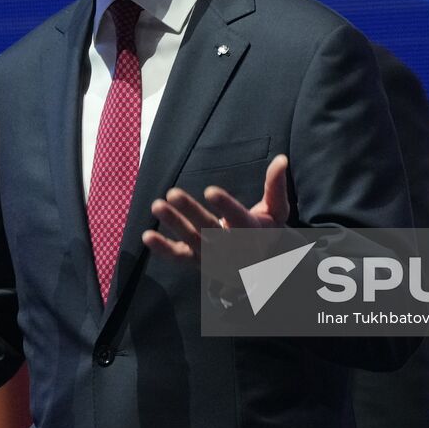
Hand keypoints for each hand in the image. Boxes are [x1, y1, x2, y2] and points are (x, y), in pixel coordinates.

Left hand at [143, 154, 289, 263]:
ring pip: (191, 240)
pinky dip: (163, 250)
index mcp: (251, 232)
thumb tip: (282, 159)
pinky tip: (146, 236)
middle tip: (172, 193)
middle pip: (209, 229)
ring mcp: (212, 257)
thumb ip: (275, 186)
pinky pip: (179, 257)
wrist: (261, 268)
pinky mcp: (198, 262)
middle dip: (191, 212)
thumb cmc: (267, 231)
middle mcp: (231, 248)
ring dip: (174, 224)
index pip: (238, 218)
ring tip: (157, 205)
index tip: (210, 190)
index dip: (225, 205)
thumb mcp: (277, 210)